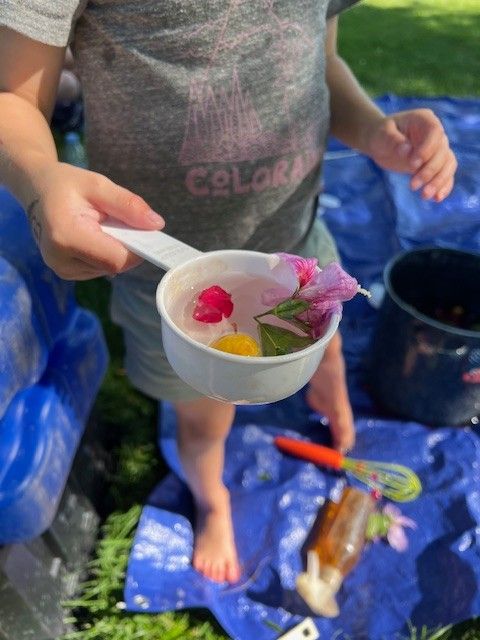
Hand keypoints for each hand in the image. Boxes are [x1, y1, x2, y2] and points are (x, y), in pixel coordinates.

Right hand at [28, 161, 163, 279]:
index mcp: (67, 236)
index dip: (136, 249)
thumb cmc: (67, 184)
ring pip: (109, 269)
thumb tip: (157, 225)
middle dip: (126, 246)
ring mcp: (62, 270)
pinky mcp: (66, 273)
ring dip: (115, 250)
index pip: (116, 259)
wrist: (35, 190)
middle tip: (119, 222)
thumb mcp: (99, 185)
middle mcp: (61, 260)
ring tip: (102, 226)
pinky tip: (95, 236)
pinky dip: (105, 254)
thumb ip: (128, 205)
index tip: (144, 231)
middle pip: (114, 265)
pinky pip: (99, 269)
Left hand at [364, 109, 456, 201]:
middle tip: (413, 186)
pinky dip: (443, 186)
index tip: (412, 165)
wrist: (381, 143)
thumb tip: (407, 151)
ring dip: (438, 181)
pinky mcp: (436, 164)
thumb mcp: (382, 135)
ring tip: (425, 196)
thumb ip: (393, 141)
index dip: (427, 150)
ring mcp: (438, 149)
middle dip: (429, 171)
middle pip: (442, 152)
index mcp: (425, 119)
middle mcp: (436, 134)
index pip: (434, 133)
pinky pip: (446, 174)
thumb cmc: (381, 135)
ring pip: (447, 164)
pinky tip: (436, 199)